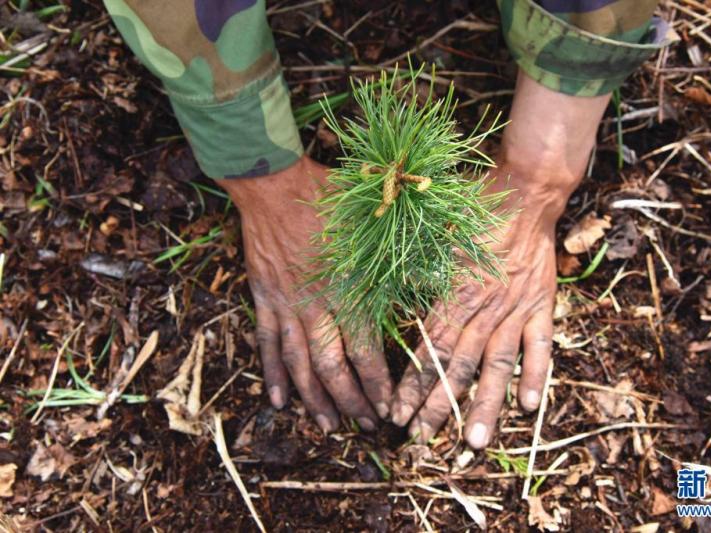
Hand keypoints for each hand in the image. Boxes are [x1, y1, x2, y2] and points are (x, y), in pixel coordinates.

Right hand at [219, 156, 392, 431]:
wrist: (274, 182)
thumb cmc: (329, 196)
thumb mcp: (372, 222)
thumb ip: (397, 254)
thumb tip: (430, 275)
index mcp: (348, 287)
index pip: (365, 350)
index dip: (377, 384)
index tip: (389, 407)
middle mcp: (316, 304)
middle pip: (333, 366)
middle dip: (350, 401)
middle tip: (365, 426)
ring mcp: (286, 304)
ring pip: (299, 362)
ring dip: (313, 397)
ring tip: (327, 425)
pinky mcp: (264, 298)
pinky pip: (267, 342)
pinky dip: (272, 372)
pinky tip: (279, 399)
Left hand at [390, 75, 611, 448]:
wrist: (522, 190)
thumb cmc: (471, 210)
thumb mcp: (433, 240)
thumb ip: (417, 278)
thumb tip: (390, 307)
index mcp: (451, 293)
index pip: (427, 351)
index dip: (411, 386)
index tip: (396, 415)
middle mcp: (482, 308)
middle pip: (456, 367)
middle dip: (436, 406)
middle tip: (421, 440)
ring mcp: (514, 310)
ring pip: (496, 365)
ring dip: (485, 404)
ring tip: (474, 440)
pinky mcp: (541, 305)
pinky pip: (540, 346)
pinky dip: (536, 375)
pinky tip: (530, 406)